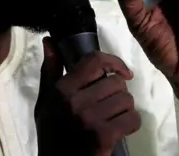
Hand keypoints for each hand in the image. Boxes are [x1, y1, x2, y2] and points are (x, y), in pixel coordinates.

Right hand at [35, 38, 141, 155]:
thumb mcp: (46, 103)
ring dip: (125, 109)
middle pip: (116, 82)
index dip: (114, 62)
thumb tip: (50, 41)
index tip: (122, 72)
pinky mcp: (104, 136)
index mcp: (61, 89)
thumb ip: (50, 71)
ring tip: (112, 119)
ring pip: (127, 99)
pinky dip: (131, 124)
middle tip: (108, 106)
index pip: (95, 60)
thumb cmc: (53, 135)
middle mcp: (74, 101)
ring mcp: (89, 119)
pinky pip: (133, 119)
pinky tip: (119, 130)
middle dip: (118, 94)